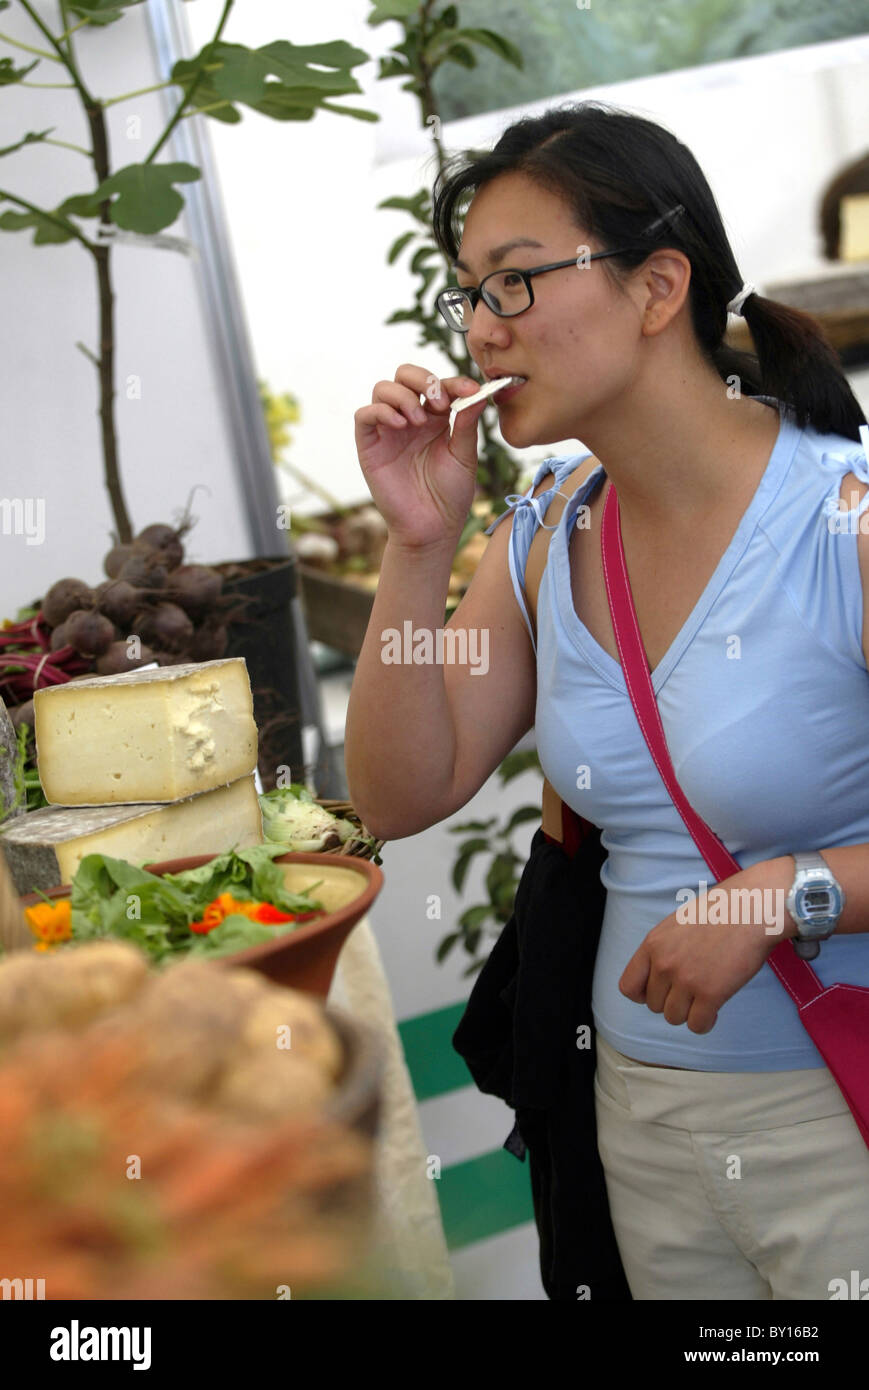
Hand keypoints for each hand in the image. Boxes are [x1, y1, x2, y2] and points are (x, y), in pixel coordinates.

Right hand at [354, 364, 490, 551]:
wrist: (432, 527)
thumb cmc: (450, 495)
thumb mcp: (464, 456)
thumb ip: (467, 423)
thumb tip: (477, 393)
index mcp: (435, 418)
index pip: (439, 384)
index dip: (453, 381)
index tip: (471, 390)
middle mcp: (410, 419)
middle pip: (405, 375)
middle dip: (422, 379)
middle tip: (439, 402)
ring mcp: (388, 430)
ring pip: (383, 389)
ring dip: (402, 396)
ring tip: (417, 421)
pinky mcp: (370, 445)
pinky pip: (364, 415)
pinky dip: (381, 411)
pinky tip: (400, 425)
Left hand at [619, 876, 785, 1033]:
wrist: (752, 908)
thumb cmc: (721, 911)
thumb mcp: (678, 923)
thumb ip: (664, 948)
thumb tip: (660, 975)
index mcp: (653, 944)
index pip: (628, 986)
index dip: (644, 994)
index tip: (661, 991)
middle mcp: (664, 964)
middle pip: (654, 1005)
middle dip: (672, 1002)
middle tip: (692, 991)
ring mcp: (686, 979)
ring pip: (673, 1018)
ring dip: (688, 1013)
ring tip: (704, 999)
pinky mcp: (710, 993)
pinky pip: (697, 1025)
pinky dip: (705, 1023)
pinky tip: (714, 1010)